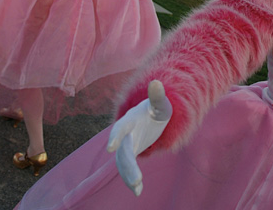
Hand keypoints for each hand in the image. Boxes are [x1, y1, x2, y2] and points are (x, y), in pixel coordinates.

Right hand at [107, 80, 171, 195]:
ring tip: (137, 188)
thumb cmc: (156, 108)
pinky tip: (138, 190)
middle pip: (123, 151)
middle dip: (127, 165)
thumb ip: (158, 96)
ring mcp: (127, 145)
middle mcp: (125, 134)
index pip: (120, 128)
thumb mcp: (160, 103)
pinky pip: (129, 168)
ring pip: (124, 162)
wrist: (153, 116)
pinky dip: (132, 179)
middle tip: (136, 179)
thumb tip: (157, 83)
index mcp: (130, 120)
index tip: (111, 148)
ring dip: (129, 175)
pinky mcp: (131, 154)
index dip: (115, 136)